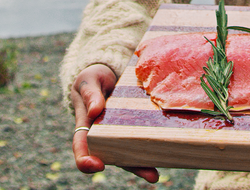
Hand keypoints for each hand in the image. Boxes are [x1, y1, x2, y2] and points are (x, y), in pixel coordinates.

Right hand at [70, 64, 159, 183]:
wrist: (107, 72)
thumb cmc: (93, 78)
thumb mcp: (88, 81)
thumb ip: (90, 94)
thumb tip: (95, 111)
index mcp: (86, 125)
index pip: (82, 146)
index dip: (86, 160)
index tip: (96, 165)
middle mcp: (104, 134)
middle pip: (114, 156)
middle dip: (131, 167)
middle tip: (150, 176)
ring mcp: (120, 132)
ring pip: (131, 152)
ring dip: (144, 164)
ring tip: (157, 175)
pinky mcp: (135, 125)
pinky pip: (143, 137)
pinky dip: (153, 145)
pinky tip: (168, 150)